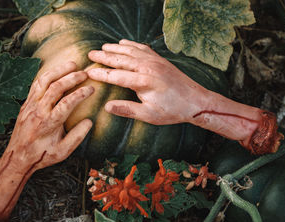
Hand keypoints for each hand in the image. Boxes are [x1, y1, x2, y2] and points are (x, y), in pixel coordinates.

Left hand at [0, 62, 93, 221]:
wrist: (18, 156)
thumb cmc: (42, 155)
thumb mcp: (63, 152)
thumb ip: (77, 136)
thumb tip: (89, 121)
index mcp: (49, 124)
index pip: (67, 103)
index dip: (80, 94)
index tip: (91, 88)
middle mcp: (38, 111)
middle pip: (55, 88)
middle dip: (72, 78)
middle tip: (84, 73)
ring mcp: (30, 105)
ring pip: (43, 81)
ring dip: (58, 70)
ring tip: (72, 64)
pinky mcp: (26, 103)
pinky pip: (36, 84)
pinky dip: (46, 75)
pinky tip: (56, 71)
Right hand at [87, 39, 210, 124]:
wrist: (196, 101)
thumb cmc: (172, 111)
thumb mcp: (149, 115)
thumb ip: (127, 110)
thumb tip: (107, 106)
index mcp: (144, 82)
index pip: (116, 76)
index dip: (101, 74)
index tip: (88, 72)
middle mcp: (148, 67)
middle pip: (121, 59)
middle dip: (104, 57)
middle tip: (90, 54)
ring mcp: (155, 61)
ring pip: (131, 51)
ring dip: (115, 48)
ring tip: (103, 47)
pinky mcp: (160, 60)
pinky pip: (142, 48)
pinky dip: (131, 45)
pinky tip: (123, 43)